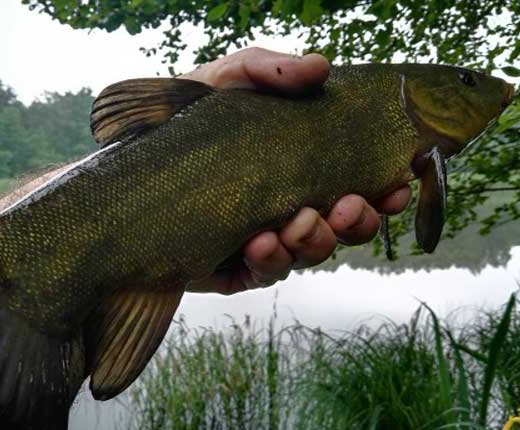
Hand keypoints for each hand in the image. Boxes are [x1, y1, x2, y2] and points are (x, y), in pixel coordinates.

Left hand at [183, 48, 411, 294]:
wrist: (123, 160)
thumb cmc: (181, 117)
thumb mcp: (224, 80)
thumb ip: (271, 70)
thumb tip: (321, 67)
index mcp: (299, 165)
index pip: (357, 182)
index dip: (384, 190)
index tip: (397, 185)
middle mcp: (288, 203)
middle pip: (344, 226)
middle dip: (357, 222)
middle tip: (348, 207)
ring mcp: (262, 237)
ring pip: (311, 252)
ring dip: (316, 241)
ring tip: (299, 222)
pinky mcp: (232, 266)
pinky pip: (266, 272)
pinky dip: (270, 259)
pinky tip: (258, 242)